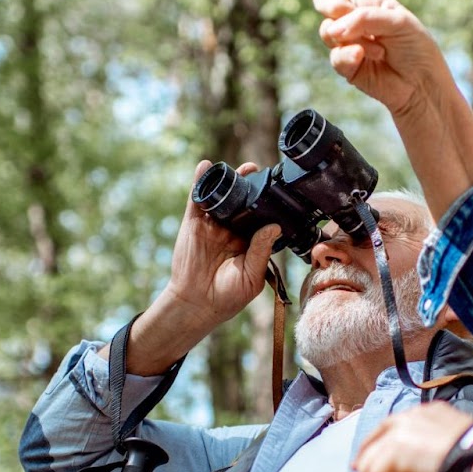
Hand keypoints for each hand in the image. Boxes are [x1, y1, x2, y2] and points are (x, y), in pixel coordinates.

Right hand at [163, 160, 280, 326]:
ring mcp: (212, 225)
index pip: (260, 217)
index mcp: (248, 242)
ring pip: (222, 197)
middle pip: (242, 202)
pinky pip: (198, 199)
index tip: (278, 190)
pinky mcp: (194, 224)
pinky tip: (207, 166)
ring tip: (244, 168)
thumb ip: (261, 250)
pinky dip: (201, 182)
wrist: (197, 304)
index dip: (267, 204)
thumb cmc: (228, 296)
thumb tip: (274, 226)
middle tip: (261, 172)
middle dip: (251, 186)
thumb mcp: (251, 275)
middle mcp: (231, 230)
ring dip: (230, 180)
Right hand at [313, 0, 459, 118]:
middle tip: (350, 16)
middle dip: (332, 4)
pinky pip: (334, 55)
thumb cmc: (417, 49)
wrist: (420, 85)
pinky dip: (350, 56)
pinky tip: (365, 59)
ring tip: (378, 48)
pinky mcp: (346, 64)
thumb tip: (335, 32)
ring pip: (327, 28)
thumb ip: (366, 17)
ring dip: (352, 36)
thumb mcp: (399, 21)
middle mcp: (356, 16)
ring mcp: (348, 41)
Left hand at [352, 403, 472, 471]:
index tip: (365, 467)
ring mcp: (400, 434)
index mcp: (424, 413)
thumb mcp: (457, 442)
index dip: (373, 449)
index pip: (387, 428)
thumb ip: (434, 448)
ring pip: (371, 467)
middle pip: (372, 446)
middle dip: (368, 471)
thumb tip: (421, 468)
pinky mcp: (397, 453)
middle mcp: (408, 418)